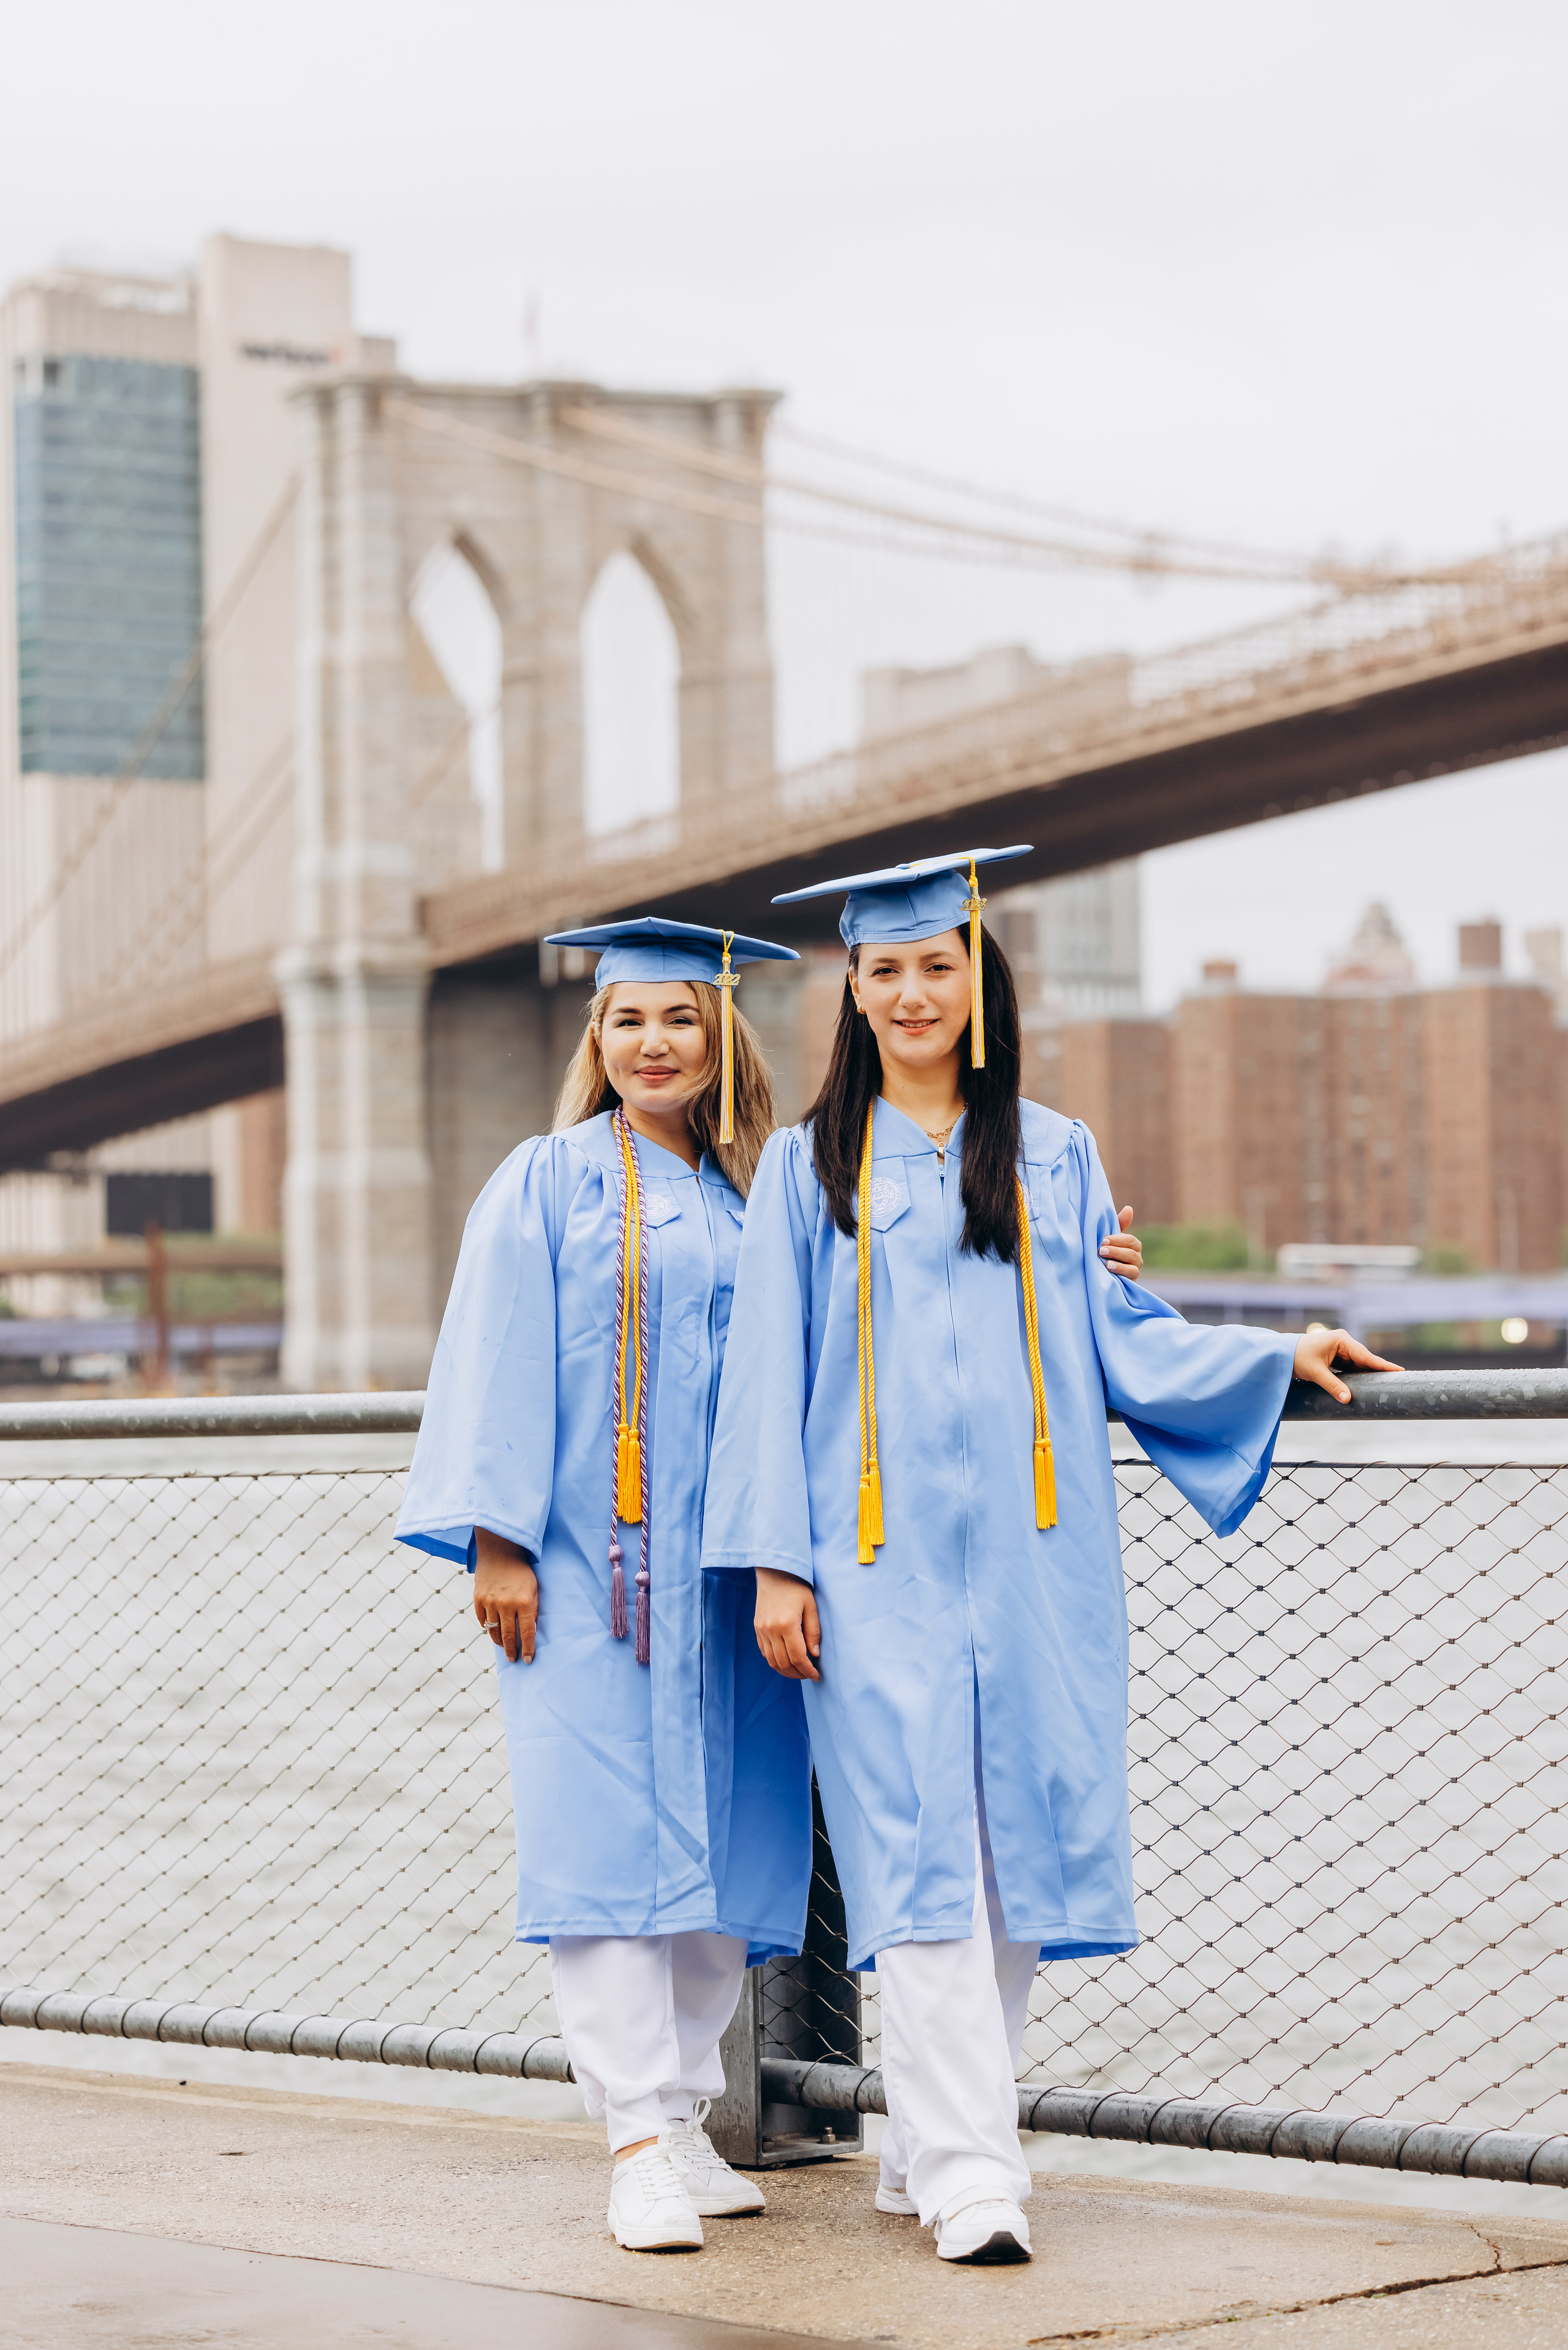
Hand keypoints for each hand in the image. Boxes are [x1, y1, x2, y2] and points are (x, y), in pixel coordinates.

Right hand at [474, 1528, 538, 1661]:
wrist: (500, 1552)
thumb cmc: (521, 1571)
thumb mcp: (533, 1588)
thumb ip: (533, 1609)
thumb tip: (530, 1630)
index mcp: (523, 1601)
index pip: (527, 1632)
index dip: (528, 1648)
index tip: (529, 1659)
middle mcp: (506, 1604)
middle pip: (509, 1635)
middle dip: (512, 1651)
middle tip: (514, 1660)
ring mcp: (490, 1602)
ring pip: (494, 1630)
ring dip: (499, 1642)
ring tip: (504, 1647)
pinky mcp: (478, 1599)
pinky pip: (483, 1621)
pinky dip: (488, 1628)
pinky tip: (493, 1631)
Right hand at [755, 1567, 820, 1680]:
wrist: (774, 1572)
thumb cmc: (796, 1586)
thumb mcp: (811, 1606)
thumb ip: (813, 1631)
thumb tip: (814, 1654)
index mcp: (787, 1624)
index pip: (797, 1657)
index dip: (807, 1670)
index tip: (816, 1675)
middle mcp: (771, 1630)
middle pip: (784, 1663)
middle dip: (798, 1674)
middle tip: (808, 1675)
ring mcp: (761, 1630)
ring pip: (772, 1661)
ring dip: (785, 1671)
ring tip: (798, 1672)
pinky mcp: (757, 1628)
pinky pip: (764, 1652)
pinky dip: (775, 1661)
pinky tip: (785, 1661)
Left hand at [1099, 1206, 1142, 1282]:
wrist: (1100, 1272)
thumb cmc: (1106, 1250)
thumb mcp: (1109, 1238)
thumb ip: (1119, 1224)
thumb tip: (1129, 1208)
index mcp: (1133, 1244)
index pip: (1130, 1240)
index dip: (1117, 1240)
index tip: (1103, 1240)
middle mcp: (1137, 1256)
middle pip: (1131, 1252)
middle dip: (1115, 1250)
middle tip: (1100, 1250)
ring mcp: (1135, 1268)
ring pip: (1132, 1263)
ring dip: (1118, 1261)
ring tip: (1105, 1262)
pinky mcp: (1131, 1280)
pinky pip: (1131, 1274)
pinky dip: (1121, 1271)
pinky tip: (1109, 1269)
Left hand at [1292, 1327, 1401, 1402]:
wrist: (1281, 1353)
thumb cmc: (1296, 1357)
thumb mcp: (1315, 1373)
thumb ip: (1332, 1386)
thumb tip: (1347, 1400)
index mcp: (1341, 1340)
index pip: (1366, 1356)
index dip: (1382, 1365)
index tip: (1399, 1371)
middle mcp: (1343, 1342)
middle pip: (1365, 1360)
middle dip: (1379, 1370)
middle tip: (1399, 1380)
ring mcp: (1340, 1348)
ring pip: (1359, 1364)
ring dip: (1369, 1374)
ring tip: (1387, 1384)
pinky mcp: (1336, 1356)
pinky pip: (1352, 1366)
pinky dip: (1358, 1374)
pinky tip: (1368, 1383)